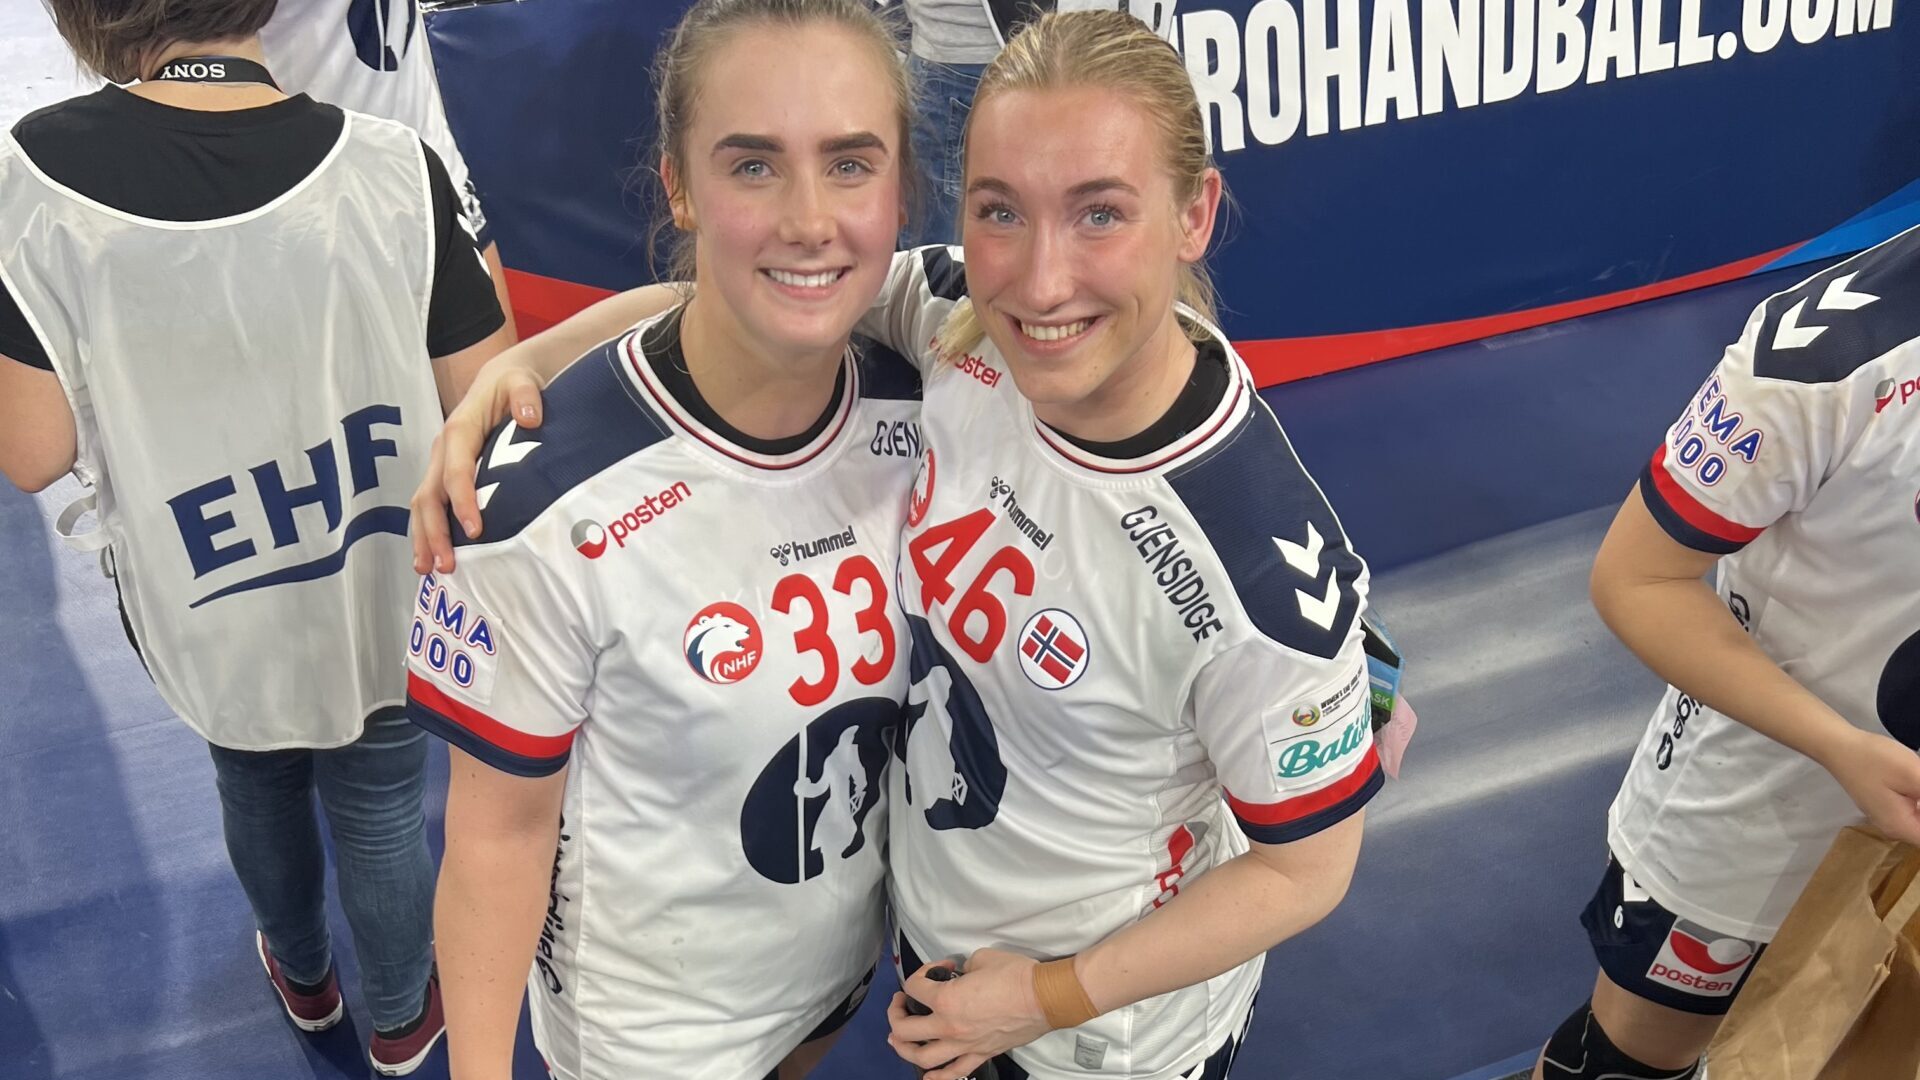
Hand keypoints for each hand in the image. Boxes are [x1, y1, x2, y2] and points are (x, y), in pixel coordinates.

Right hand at [410, 361, 547, 573]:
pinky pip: (431, 504)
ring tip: (429, 570)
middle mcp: (442, 449)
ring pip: (423, 504)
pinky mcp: (443, 473)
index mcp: (460, 429)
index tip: (475, 531)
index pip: (457, 471)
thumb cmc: (514, 383)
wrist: (500, 378)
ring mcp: (440, 462)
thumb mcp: (523, 380)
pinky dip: (428, 531)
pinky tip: (432, 557)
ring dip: (424, 537)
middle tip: (447, 565)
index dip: (463, 501)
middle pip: (430, 495)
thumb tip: (530, 416)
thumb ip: (526, 395)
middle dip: (435, 532)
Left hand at [886, 950, 1051, 1079]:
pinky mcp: (981, 1055)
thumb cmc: (1016, 975)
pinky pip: (954, 1072)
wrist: (1045, 997)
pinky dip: (937, 1077)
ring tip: (899, 1040)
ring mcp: (965, 1045)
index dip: (921, 973)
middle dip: (895, 1015)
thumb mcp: (982, 958)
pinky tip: (928, 1075)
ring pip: (923, 1058)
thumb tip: (960, 976)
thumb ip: (963, 969)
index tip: (939, 968)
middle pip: (905, 1029)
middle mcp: (950, 1026)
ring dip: (905, 1049)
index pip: (914, 988)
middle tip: (900, 1004)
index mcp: (946, 999)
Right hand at [1824, 729, 1919, 847]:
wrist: (1837, 746)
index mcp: (1902, 828)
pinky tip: (1917, 781)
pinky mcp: (1887, 807)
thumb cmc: (1874, 759)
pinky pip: (1914, 812)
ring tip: (1918, 778)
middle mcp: (1896, 829)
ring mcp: (1890, 819)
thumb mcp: (1914, 774)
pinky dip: (1919, 799)